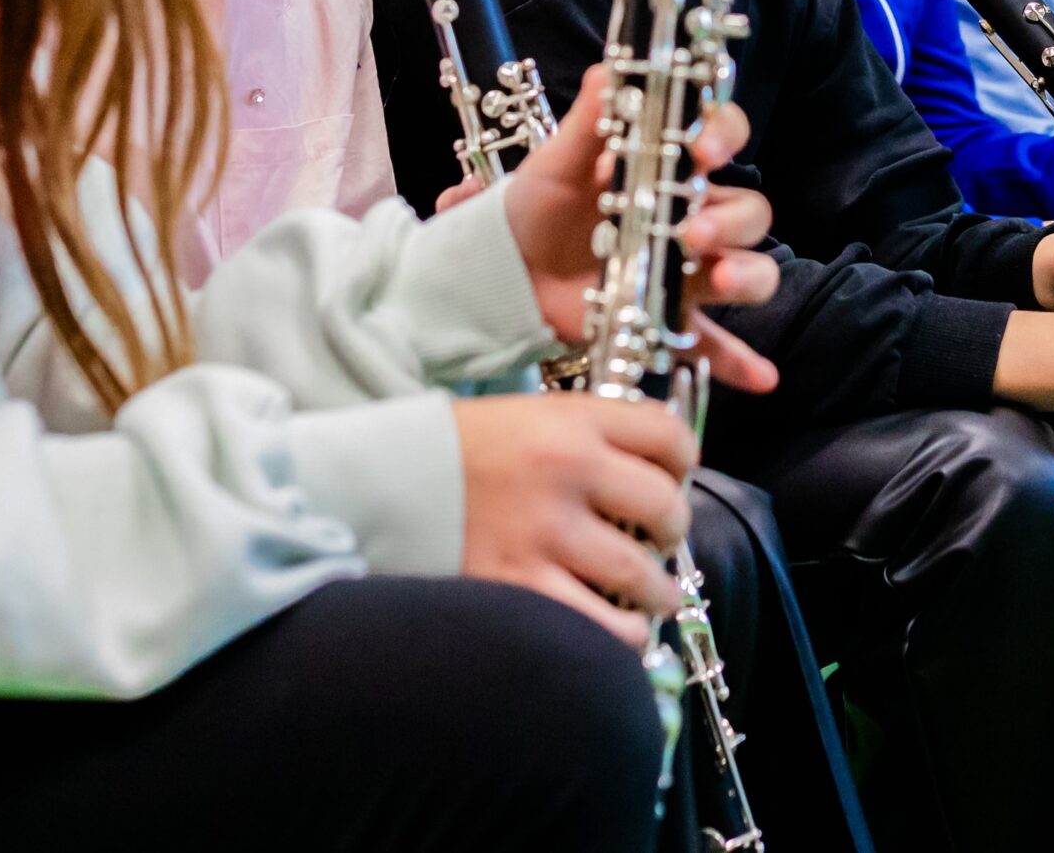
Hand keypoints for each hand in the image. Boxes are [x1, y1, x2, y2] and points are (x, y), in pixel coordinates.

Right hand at [453, 392, 694, 648]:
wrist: (370, 485)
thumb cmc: (452, 451)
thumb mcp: (527, 416)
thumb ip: (589, 433)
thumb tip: (653, 463)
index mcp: (572, 424)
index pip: (669, 437)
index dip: (683, 461)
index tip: (675, 477)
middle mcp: (567, 474)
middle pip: (666, 507)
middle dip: (673, 530)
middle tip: (660, 540)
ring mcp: (543, 535)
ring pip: (641, 577)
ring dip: (656, 593)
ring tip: (649, 597)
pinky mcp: (515, 588)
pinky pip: (597, 629)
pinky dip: (618, 636)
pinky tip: (615, 629)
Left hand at [503, 66, 780, 392]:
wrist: (496, 279)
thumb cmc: (528, 213)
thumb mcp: (554, 163)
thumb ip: (591, 119)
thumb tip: (613, 67)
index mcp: (665, 170)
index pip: (719, 139)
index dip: (725, 137)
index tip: (706, 150)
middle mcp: (688, 218)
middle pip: (747, 212)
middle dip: (732, 222)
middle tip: (694, 235)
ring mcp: (685, 271)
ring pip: (748, 268)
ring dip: (749, 274)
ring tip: (721, 281)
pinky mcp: (670, 318)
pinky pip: (715, 341)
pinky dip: (741, 359)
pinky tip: (761, 378)